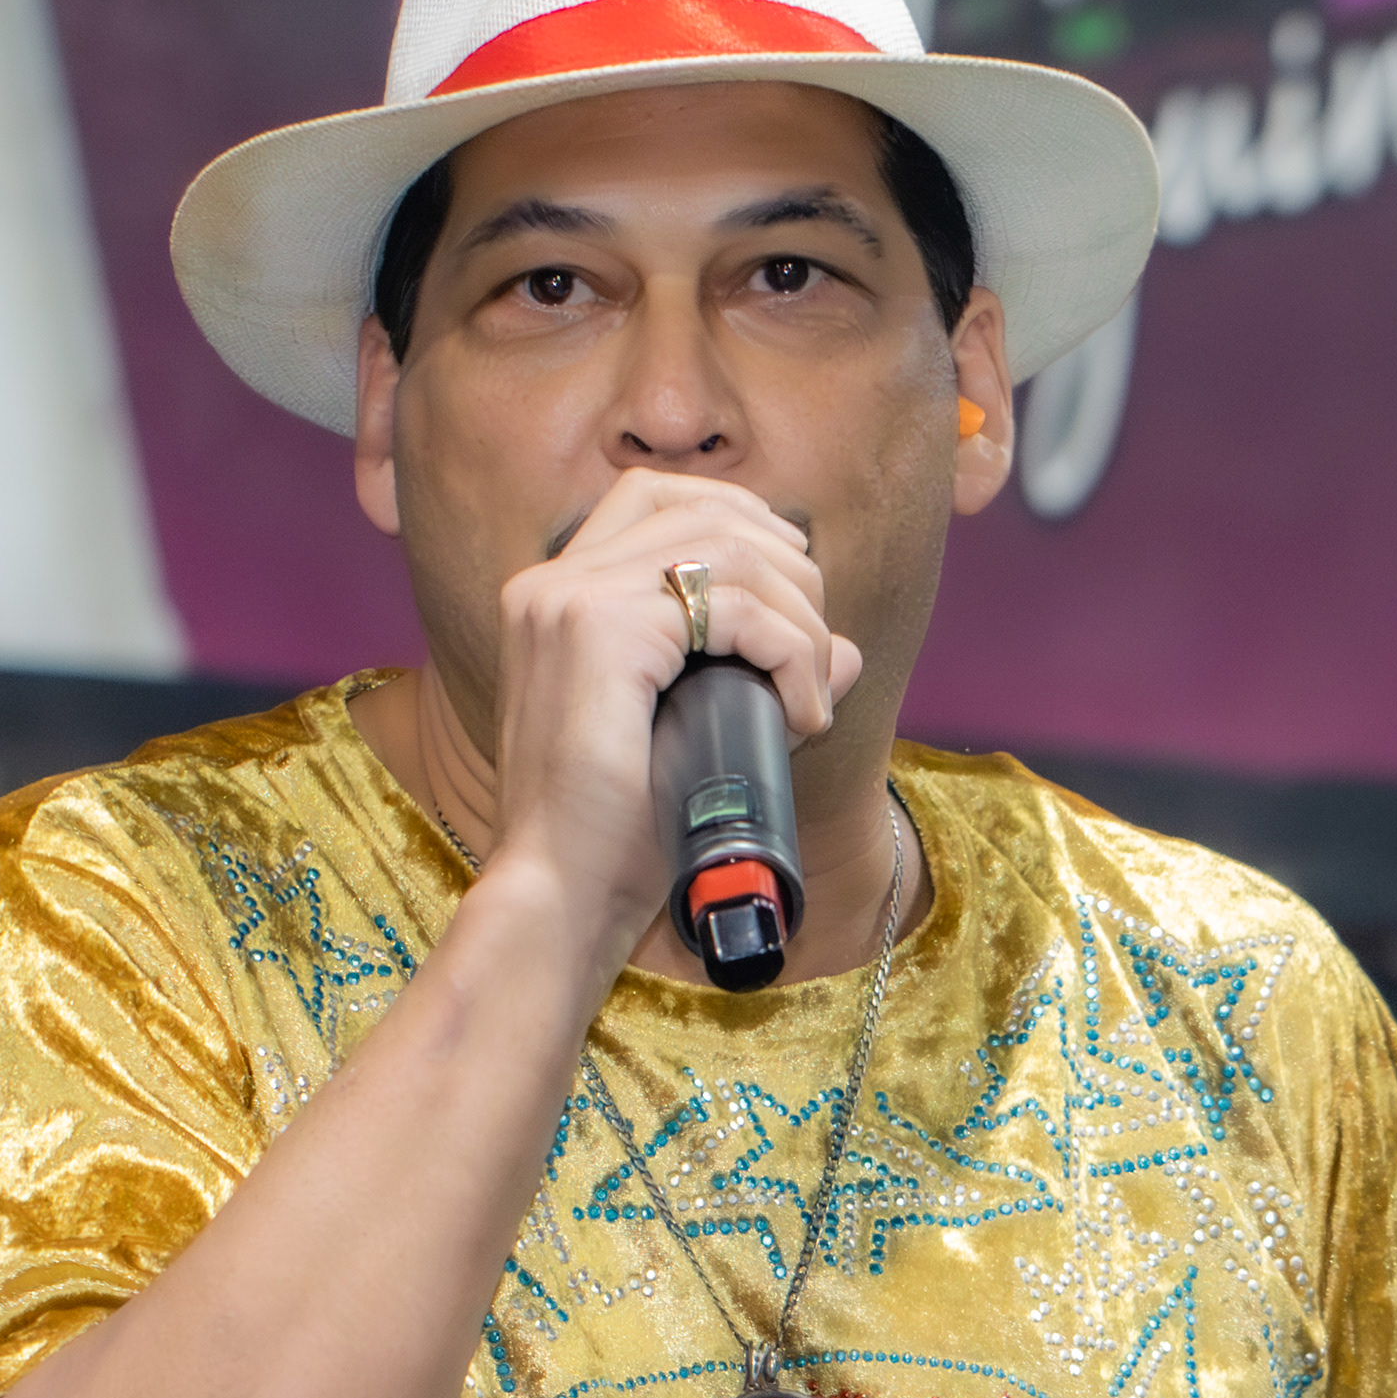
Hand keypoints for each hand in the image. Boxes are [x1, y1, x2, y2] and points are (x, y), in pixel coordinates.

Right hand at [487, 469, 862, 969]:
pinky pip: (733, 604)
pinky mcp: (598, 628)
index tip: (792, 607)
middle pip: (703, 509)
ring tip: (811, 693)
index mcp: (553, 597)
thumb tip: (846, 651)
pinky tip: (801, 711)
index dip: (744, 529)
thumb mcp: (689, 736)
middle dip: (788, 574)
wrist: (561, 898)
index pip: (658, 498)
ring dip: (798, 616)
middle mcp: (550, 583)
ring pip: (728, 547)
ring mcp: (567, 598)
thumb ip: (754, 678)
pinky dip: (790, 649)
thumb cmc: (614, 836)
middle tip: (814, 663)